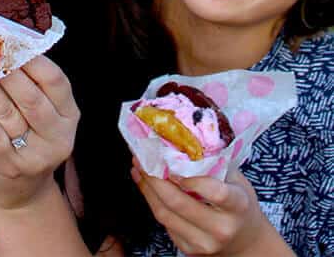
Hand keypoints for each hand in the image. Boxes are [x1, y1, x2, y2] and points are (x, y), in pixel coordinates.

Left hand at [0, 55, 79, 210]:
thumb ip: (32, 83)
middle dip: (6, 71)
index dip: (33, 59)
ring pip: (7, 113)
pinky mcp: (10, 167)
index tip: (10, 40)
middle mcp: (58, 137)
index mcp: (69, 115)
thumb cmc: (29, 137)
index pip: (56, 81)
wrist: (22, 192)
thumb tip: (5, 42)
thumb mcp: (43, 113)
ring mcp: (35, 156)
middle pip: (31, 98)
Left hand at [132, 162, 289, 255]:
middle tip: (142, 157)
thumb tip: (183, 138)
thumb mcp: (235, 180)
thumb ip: (214, 163)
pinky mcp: (189, 250)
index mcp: (238, 206)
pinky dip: (151, 201)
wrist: (245, 241)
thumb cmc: (238, 203)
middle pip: (180, 203)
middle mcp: (221, 228)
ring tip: (138, 167)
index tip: (174, 162)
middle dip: (155, 178)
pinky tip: (146, 185)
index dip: (193, 178)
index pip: (216, 192)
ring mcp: (204, 243)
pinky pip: (164, 223)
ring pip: (165, 214)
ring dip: (147, 188)